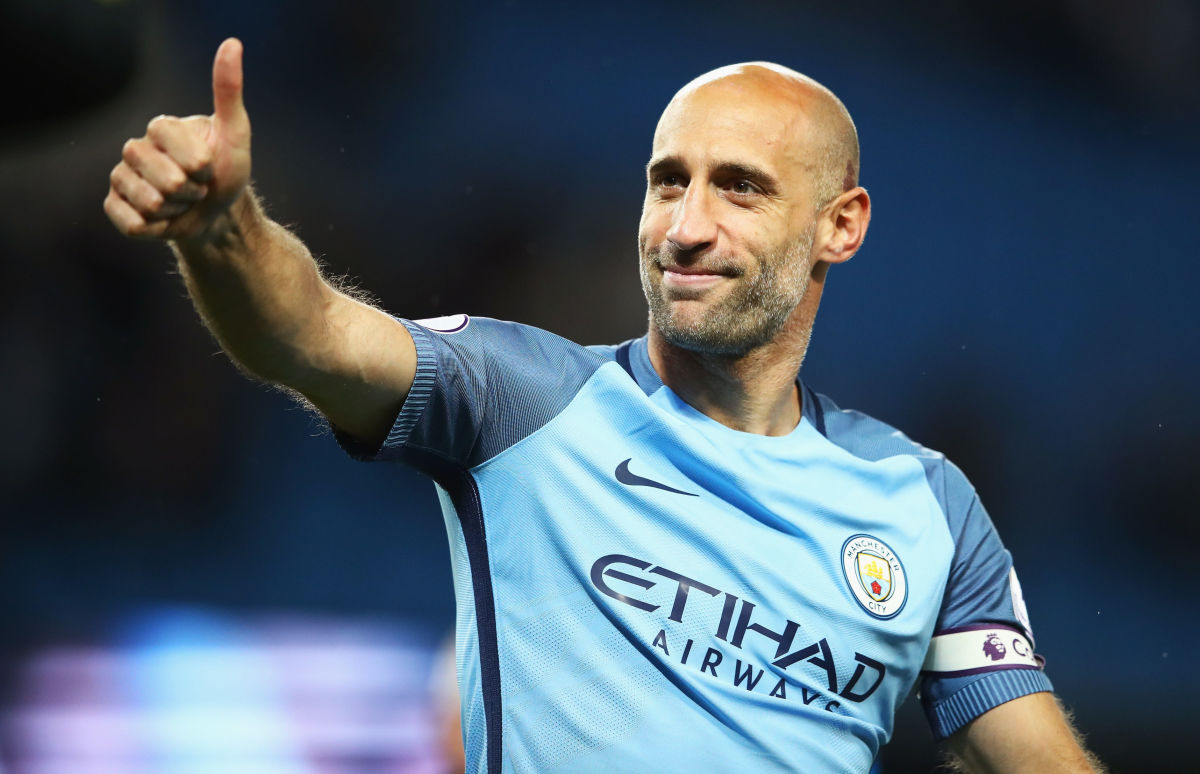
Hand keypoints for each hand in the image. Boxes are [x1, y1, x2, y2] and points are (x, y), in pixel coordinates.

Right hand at [105, 38, 251, 241]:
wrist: (216, 213)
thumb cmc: (226, 171)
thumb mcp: (235, 134)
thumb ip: (229, 91)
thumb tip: (232, 43)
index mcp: (161, 127)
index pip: (181, 152)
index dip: (203, 168)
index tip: (209, 167)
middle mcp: (136, 148)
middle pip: (166, 182)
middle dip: (192, 193)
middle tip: (197, 188)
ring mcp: (122, 176)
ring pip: (150, 203)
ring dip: (176, 211)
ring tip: (182, 202)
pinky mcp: (115, 205)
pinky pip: (130, 223)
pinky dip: (155, 228)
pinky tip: (162, 219)